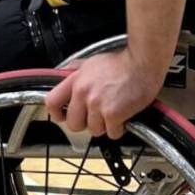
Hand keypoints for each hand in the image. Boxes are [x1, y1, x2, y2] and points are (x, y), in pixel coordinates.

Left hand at [45, 49, 163, 139]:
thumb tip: (66, 72)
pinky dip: (119, 129)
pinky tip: (123, 117)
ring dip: (105, 126)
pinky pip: (112, 133)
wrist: (142, 62)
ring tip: (113, 114)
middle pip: (74, 124)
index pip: (52, 102)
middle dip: (86, 124)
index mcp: (76, 80)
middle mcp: (83, 92)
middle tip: (96, 118)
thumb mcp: (93, 62)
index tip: (63, 117)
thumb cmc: (123, 62)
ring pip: (94, 130)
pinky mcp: (112, 113)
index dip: (57, 114)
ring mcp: (97, 104)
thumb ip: (77, 70)